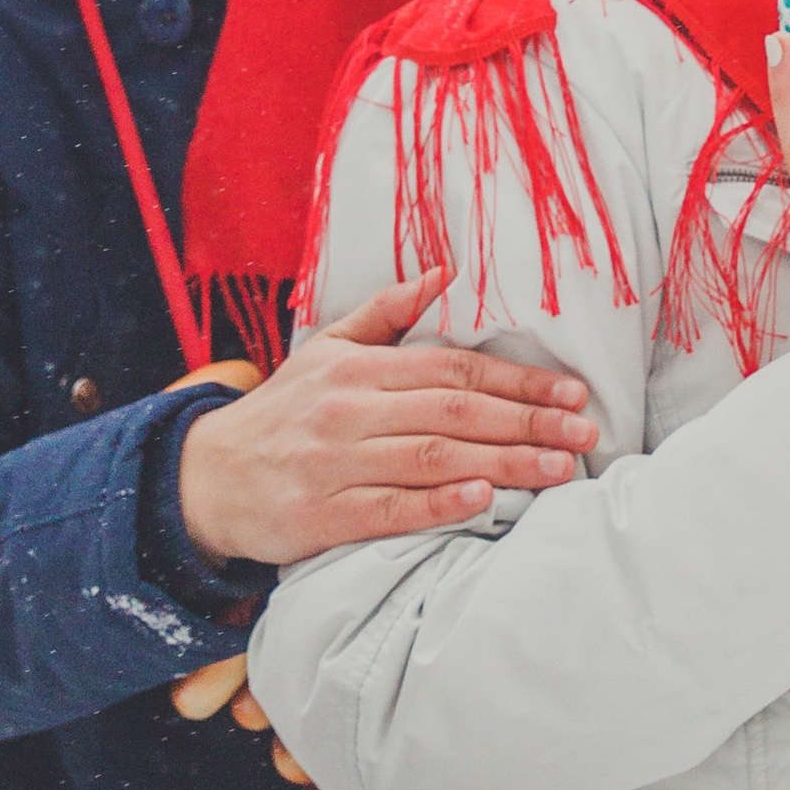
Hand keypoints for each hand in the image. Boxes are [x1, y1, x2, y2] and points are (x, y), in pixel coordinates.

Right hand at [178, 273, 597, 563]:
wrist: (206, 477)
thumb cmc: (282, 413)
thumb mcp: (326, 351)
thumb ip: (385, 314)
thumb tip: (443, 274)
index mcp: (359, 368)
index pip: (453, 368)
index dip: (518, 380)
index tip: (572, 393)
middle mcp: (350, 410)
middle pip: (455, 411)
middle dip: (528, 421)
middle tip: (584, 434)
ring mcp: (335, 463)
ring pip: (433, 458)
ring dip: (503, 461)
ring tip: (558, 470)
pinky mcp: (321, 515)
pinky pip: (390, 508)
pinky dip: (439, 503)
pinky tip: (482, 498)